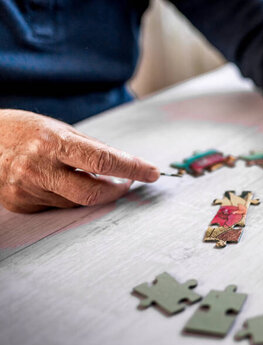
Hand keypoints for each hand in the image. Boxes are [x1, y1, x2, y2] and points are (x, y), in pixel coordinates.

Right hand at [0, 109, 159, 212]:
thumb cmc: (22, 131)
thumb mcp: (58, 129)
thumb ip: (90, 149)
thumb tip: (123, 166)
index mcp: (53, 141)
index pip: (103, 160)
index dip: (132, 168)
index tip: (151, 173)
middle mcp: (38, 167)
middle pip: (92, 192)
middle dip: (116, 190)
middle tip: (126, 183)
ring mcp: (27, 188)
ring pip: (76, 201)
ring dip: (90, 191)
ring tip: (80, 174)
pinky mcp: (21, 204)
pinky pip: (57, 206)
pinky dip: (66, 196)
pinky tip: (55, 182)